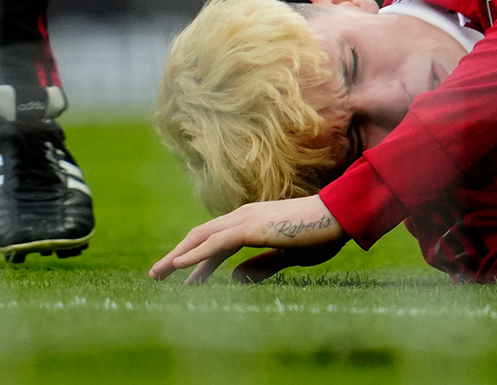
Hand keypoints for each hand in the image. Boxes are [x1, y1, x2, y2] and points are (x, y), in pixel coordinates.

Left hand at [149, 195, 346, 283]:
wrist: (340, 216)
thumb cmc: (320, 234)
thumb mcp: (287, 256)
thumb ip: (262, 265)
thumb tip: (236, 279)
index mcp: (253, 221)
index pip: (216, 241)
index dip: (199, 260)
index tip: (186, 279)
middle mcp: (244, 216)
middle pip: (201, 236)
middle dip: (177, 255)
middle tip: (156, 275)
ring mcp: (246, 219)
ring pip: (202, 237)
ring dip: (178, 255)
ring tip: (158, 273)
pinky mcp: (252, 227)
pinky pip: (216, 242)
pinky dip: (196, 254)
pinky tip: (180, 265)